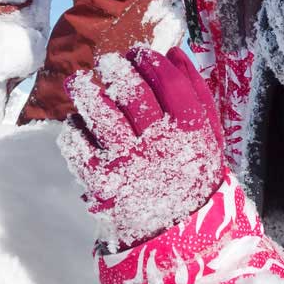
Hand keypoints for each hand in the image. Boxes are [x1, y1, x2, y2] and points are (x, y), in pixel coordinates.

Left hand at [57, 47, 225, 250]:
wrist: (178, 231)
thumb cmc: (192, 174)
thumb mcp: (209, 135)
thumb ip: (196, 92)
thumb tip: (175, 51)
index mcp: (190, 131)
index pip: (168, 82)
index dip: (150, 61)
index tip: (139, 53)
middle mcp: (159, 143)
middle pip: (133, 93)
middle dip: (117, 69)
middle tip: (109, 62)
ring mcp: (128, 161)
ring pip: (101, 113)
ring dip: (86, 91)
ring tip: (80, 81)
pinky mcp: (101, 179)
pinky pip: (79, 144)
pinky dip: (74, 128)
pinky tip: (78, 122)